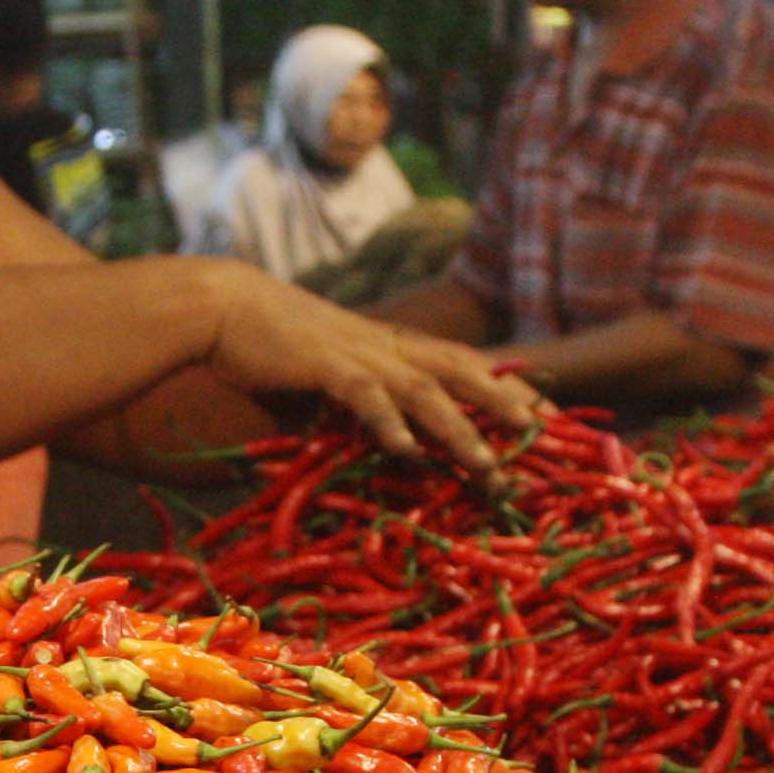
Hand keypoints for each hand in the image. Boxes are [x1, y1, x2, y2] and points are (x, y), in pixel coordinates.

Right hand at [198, 265, 551, 475]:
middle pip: (465, 371)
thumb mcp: (333, 375)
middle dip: (507, 405)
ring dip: (461, 430)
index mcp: (395, 347)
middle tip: (541, 440)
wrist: (226, 306)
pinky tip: (407, 451)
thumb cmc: (277, 346)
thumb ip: (365, 407)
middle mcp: (389, 347)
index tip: (547, 418)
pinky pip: (366, 397)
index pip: (468, 364)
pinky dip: (388, 424)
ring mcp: (360, 355)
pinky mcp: (325, 366)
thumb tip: (389, 446)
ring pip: (426, 391)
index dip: (510, 388)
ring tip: (488, 466)